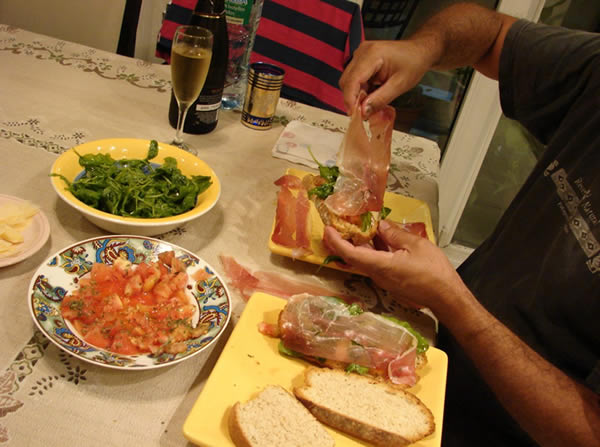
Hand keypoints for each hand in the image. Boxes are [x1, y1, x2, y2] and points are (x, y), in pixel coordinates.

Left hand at [323, 220, 465, 312]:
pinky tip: (379, 238)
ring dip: (361, 245)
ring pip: (366, 260)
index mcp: (381, 266)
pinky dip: (373, 251)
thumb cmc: (434, 273)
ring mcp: (384, 281)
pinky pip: (376, 264)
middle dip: (345, 240)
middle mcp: (378, 275)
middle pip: (354, 257)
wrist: (447, 298)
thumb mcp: (416, 245)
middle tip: (340, 223)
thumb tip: (381, 226)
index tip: (327, 229)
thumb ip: (395, 234)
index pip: (350, 254)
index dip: (336, 241)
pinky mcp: (391, 282)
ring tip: (360, 226)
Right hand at [339, 40, 433, 116]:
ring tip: (369, 104)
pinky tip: (371, 95)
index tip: (353, 114)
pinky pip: (354, 78)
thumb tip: (364, 111)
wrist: (418, 51)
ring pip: (349, 81)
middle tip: (362, 113)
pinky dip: (360, 90)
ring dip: (356, 95)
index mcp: (372, 55)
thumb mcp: (400, 85)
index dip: (350, 99)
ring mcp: (361, 54)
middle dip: (352, 98)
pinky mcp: (361, 59)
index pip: (352, 80)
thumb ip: (380, 99)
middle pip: (347, 80)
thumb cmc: (413, 63)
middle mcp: (362, 52)